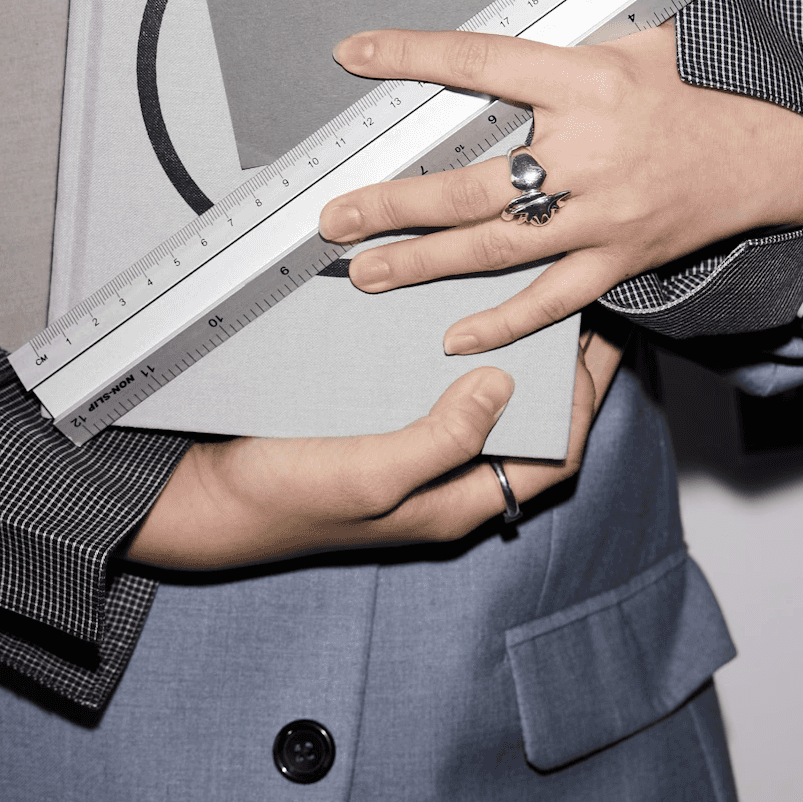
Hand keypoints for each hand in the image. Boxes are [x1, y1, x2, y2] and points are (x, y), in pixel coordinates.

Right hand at [126, 341, 612, 571]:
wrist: (203, 495)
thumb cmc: (285, 500)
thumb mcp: (371, 476)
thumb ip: (442, 440)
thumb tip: (505, 389)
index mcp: (458, 502)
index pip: (555, 456)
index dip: (587, 402)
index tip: (599, 342)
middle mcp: (446, 478)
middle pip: (532, 425)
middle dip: (563, 371)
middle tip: (580, 308)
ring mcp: (415, 449)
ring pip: (490, 401)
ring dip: (515, 355)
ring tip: (531, 298)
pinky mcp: (382, 422)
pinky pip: (439, 386)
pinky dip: (458, 350)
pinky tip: (456, 311)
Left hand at [319, 20, 802, 354]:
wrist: (777, 147)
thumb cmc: (706, 86)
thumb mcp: (637, 38)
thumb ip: (564, 47)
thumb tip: (494, 41)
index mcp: (588, 82)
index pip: (480, 64)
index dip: (412, 56)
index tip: (354, 53)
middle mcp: (590, 153)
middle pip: (470, 184)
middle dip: (393, 203)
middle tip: (334, 217)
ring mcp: (605, 215)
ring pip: (497, 248)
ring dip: (424, 263)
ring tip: (366, 271)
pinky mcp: (621, 258)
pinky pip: (553, 300)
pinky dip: (503, 322)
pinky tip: (454, 336)